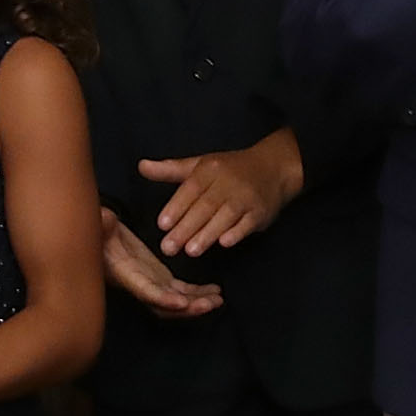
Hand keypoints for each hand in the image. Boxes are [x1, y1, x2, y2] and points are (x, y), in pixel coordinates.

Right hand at [102, 209, 223, 318]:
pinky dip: (197, 292)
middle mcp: (137, 284)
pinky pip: (179, 289)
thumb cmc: (97, 228)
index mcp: (123, 273)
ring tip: (218, 300)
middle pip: (163, 305)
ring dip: (196, 303)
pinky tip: (215, 291)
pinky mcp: (158, 276)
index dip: (163, 299)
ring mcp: (150, 282)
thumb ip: (103, 224)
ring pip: (174, 300)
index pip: (144, 290)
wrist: (97, 236)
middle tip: (211, 304)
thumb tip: (105, 218)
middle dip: (187, 308)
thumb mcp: (97, 224)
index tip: (182, 303)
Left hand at [142, 128, 304, 255]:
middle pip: (206, 206)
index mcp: (211, 169)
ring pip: (226, 216)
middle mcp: (229, 182)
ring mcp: (247, 197)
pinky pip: (248, 223)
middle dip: (186, 227)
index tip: (161, 224)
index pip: (191, 189)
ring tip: (190, 251)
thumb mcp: (200, 165)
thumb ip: (170, 170)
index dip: (176, 207)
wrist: (274, 168)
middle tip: (168, 247)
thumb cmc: (230, 169)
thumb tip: (141, 166)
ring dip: (208, 233)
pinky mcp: (261, 211)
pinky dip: (237, 233)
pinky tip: (224, 244)